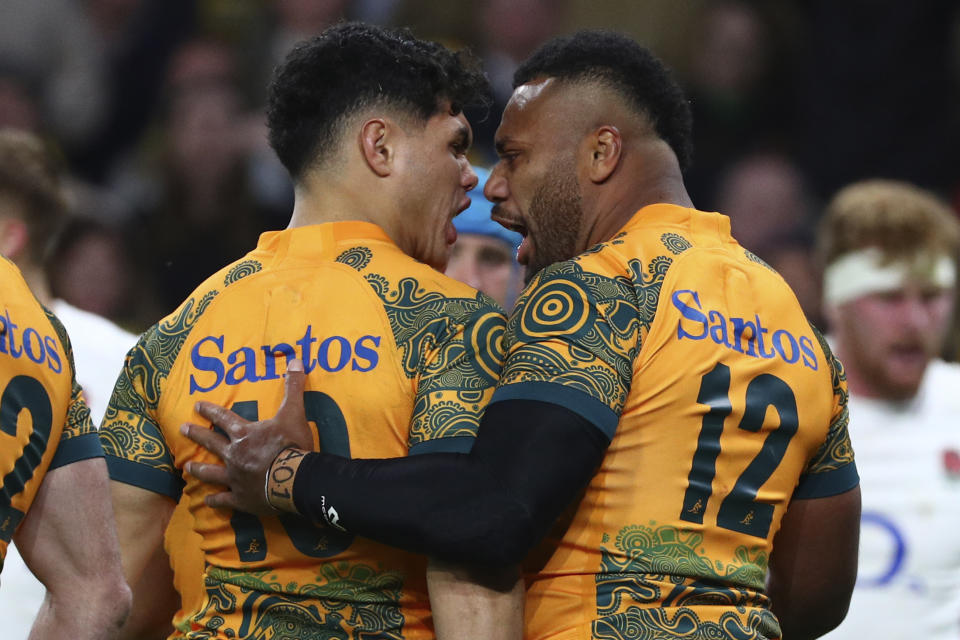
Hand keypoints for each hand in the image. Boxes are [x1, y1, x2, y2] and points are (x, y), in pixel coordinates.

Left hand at [181, 359, 312, 515]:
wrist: (293, 479)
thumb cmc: (292, 445)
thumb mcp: (294, 412)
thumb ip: (293, 387)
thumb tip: (297, 359)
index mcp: (244, 434)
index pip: (223, 418)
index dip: (210, 411)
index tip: (196, 406)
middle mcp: (234, 455)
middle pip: (211, 443)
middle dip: (196, 434)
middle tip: (182, 429)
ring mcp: (234, 478)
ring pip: (211, 473)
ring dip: (198, 469)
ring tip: (187, 467)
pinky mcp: (240, 499)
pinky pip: (223, 500)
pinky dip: (215, 500)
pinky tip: (207, 501)